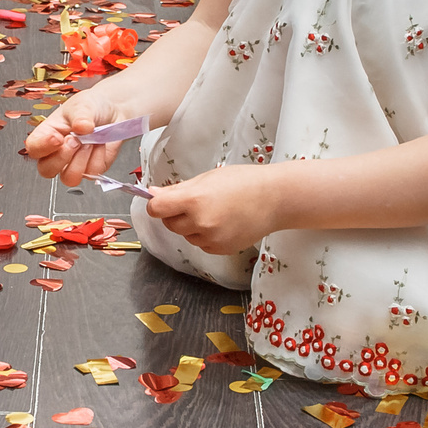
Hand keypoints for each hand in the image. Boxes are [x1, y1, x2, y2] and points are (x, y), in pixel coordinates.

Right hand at [22, 91, 135, 184]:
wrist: (112, 110)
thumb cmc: (91, 107)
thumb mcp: (82, 105)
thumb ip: (80, 116)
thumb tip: (81, 127)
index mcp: (46, 135)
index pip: (34, 149)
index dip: (43, 147)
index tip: (57, 138)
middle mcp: (56, 153)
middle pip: (47, 170)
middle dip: (63, 156)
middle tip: (76, 139)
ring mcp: (72, 164)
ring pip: (69, 178)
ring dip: (82, 159)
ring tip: (91, 141)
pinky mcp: (90, 170)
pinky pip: (92, 173)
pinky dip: (99, 157)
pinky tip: (100, 144)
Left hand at [145, 164, 281, 255]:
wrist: (275, 199)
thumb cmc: (243, 182)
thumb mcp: (207, 178)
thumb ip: (178, 189)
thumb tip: (152, 194)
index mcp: (194, 200)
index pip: (156, 209)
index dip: (156, 204)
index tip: (161, 201)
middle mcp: (200, 222)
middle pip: (169, 223)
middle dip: (175, 214)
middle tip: (195, 202)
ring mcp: (211, 238)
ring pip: (186, 235)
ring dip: (191, 226)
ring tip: (215, 211)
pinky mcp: (220, 249)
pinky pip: (201, 244)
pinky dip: (205, 235)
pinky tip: (223, 223)